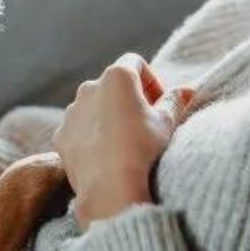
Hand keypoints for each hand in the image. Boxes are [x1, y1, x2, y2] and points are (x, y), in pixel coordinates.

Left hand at [52, 53, 193, 230]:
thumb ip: (176, 100)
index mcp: (116, 76)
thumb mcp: (167, 122)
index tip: (159, 104)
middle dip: (129, 98)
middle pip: (112, 84)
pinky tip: (106, 155)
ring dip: (108, 116)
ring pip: (93, 106)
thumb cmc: (142, 148)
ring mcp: (71, 111)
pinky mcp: (61, 135)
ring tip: (125, 142)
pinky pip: (79, 129)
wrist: (110, 187)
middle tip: (145, 123)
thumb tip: (188, 89)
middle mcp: (89, 87)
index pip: (135, 63)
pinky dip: (91, 135)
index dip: (150, 81)